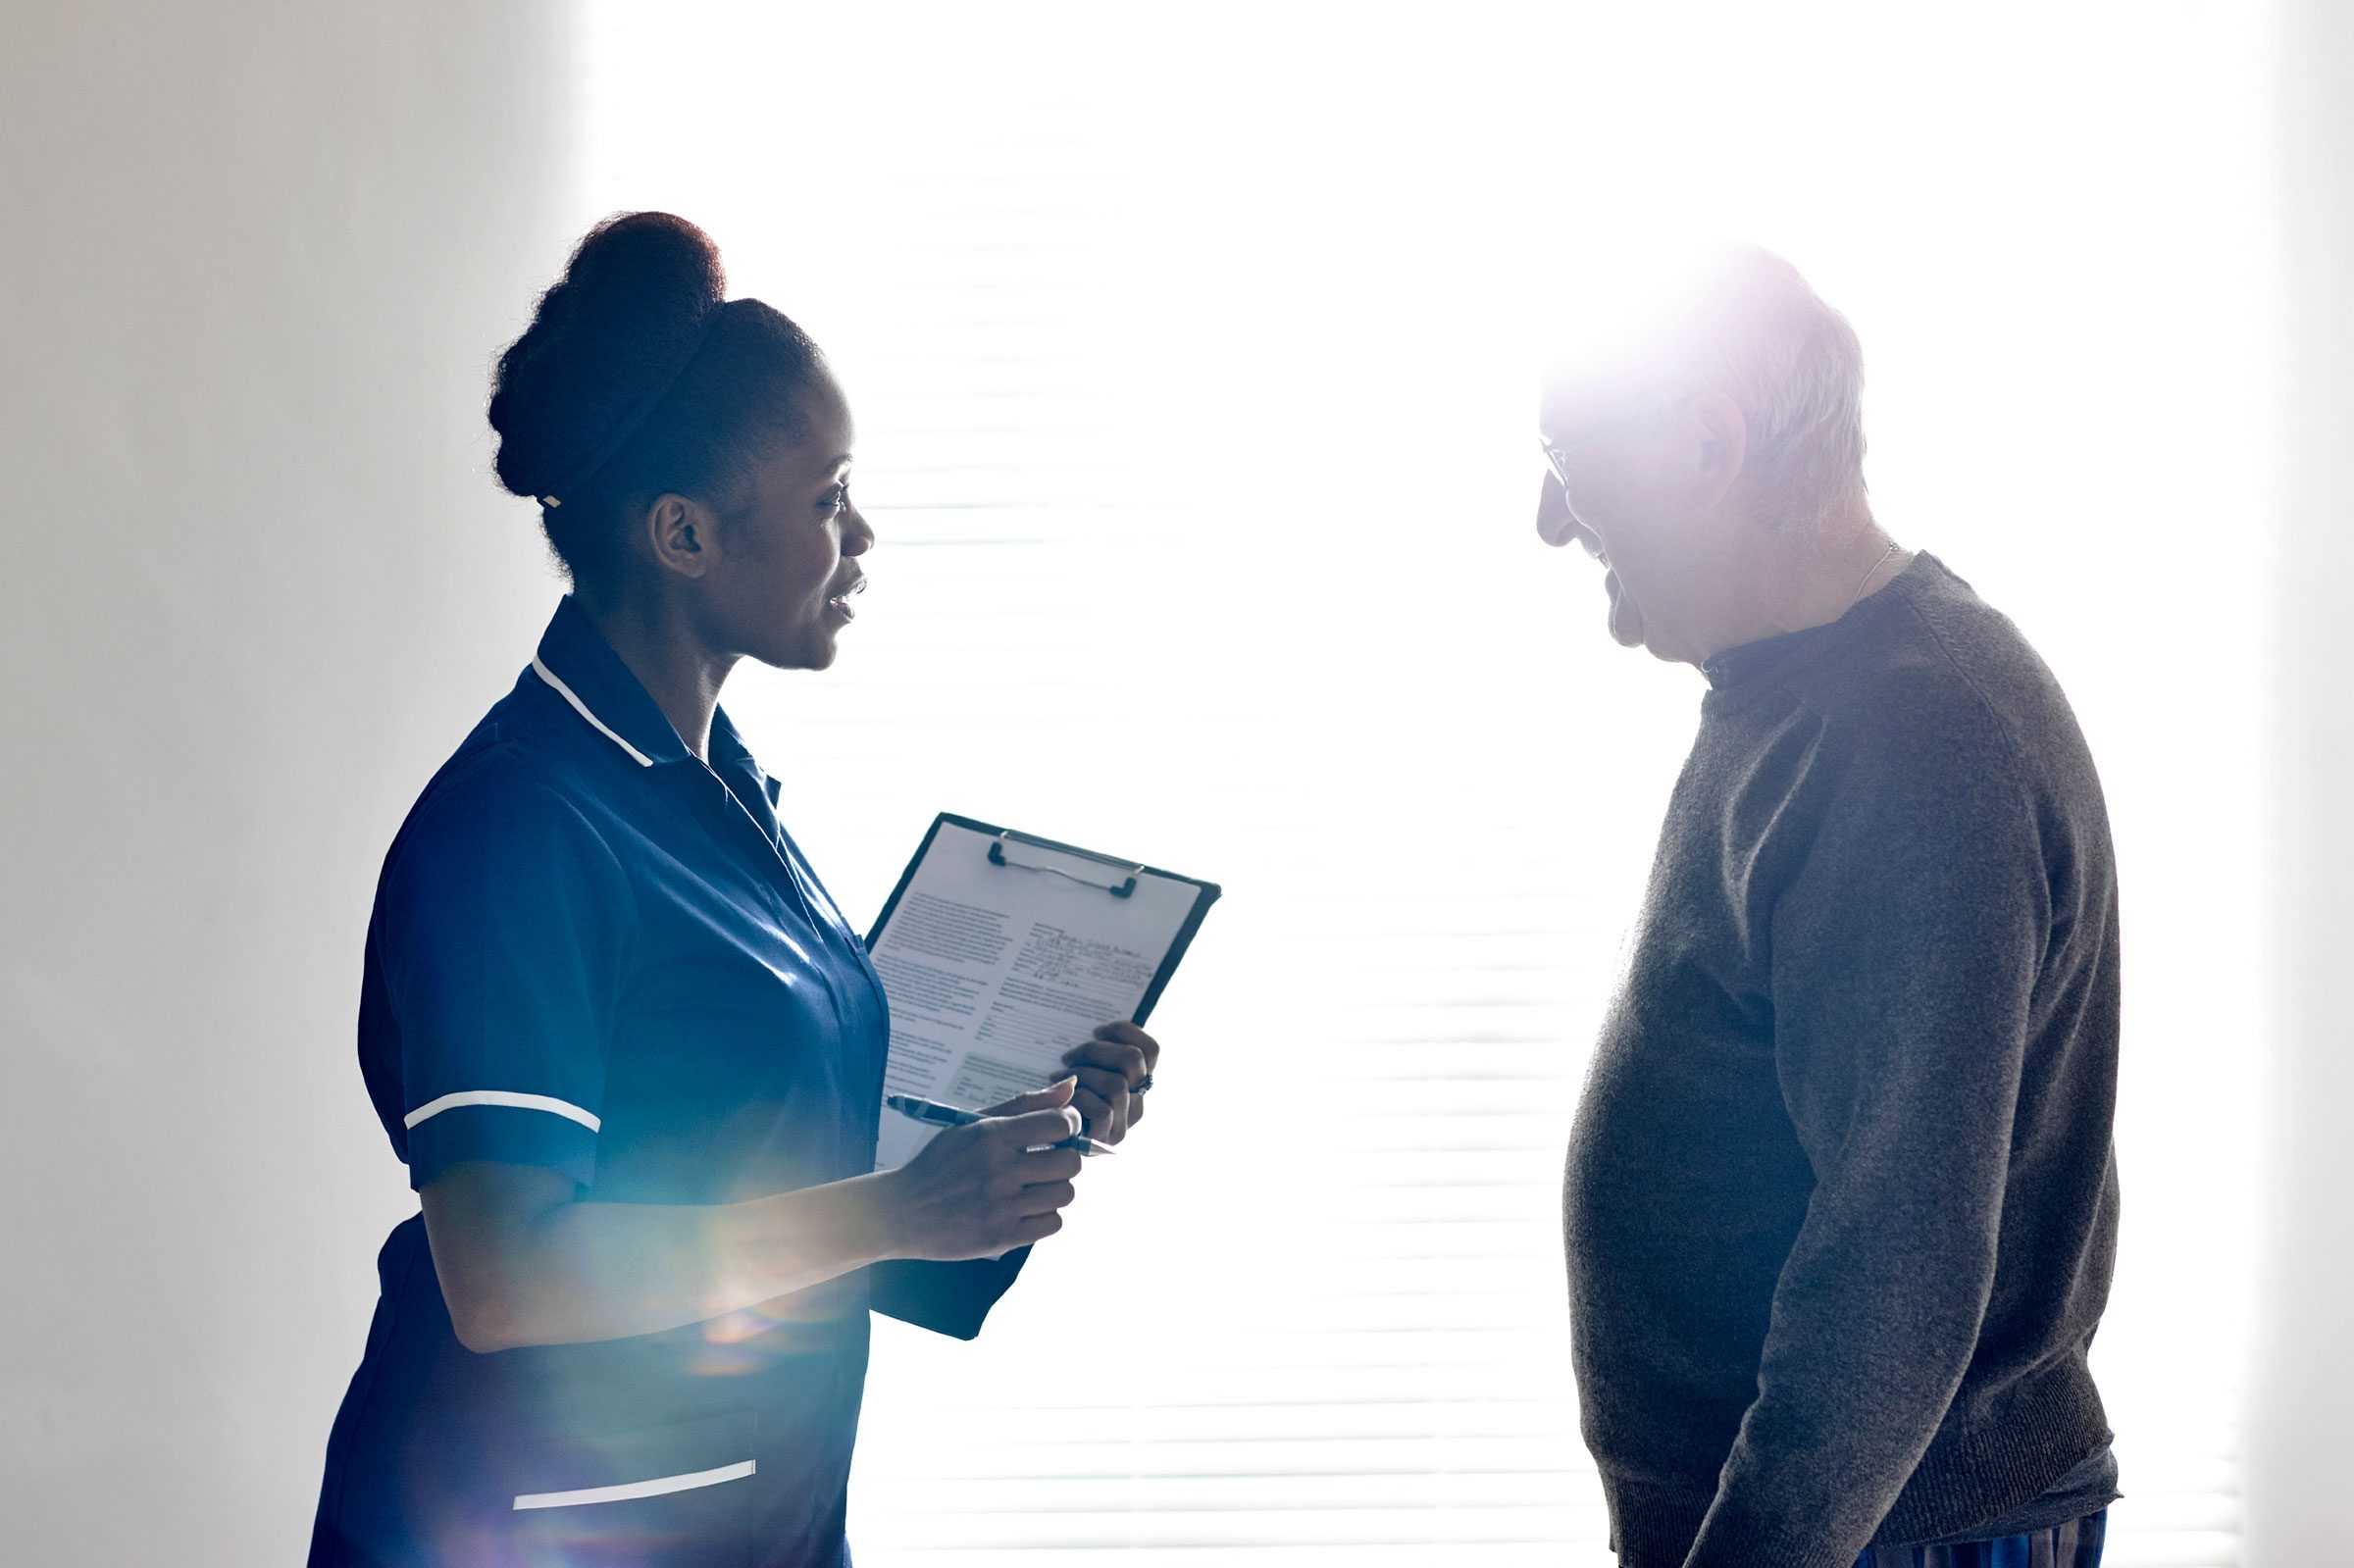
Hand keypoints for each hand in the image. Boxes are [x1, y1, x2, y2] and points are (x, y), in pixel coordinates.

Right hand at [882, 1080, 1085, 1260]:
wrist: (902, 1210)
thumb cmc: (940, 1163)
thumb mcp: (972, 1124)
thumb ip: (1024, 1104)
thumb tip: (1071, 1086)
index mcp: (992, 1136)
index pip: (1060, 1124)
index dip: (1070, 1126)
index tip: (1061, 1132)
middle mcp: (999, 1170)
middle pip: (1070, 1162)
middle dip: (1065, 1160)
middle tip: (1046, 1163)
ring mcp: (1002, 1206)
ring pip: (1065, 1194)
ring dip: (1055, 1190)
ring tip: (1033, 1188)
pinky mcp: (1002, 1237)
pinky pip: (1053, 1224)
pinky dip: (1045, 1217)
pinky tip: (1025, 1209)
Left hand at [1059, 1021, 1160, 1144]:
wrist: (1037, 1135)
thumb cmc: (1055, 1097)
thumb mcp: (1079, 1068)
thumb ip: (1095, 1054)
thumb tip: (1098, 1032)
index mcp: (1134, 1083)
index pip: (1151, 1051)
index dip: (1126, 1031)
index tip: (1096, 1031)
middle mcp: (1135, 1103)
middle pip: (1134, 1060)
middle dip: (1097, 1050)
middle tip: (1069, 1056)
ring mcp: (1123, 1124)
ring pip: (1117, 1084)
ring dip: (1083, 1075)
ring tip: (1059, 1077)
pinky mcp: (1107, 1140)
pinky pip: (1103, 1110)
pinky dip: (1080, 1099)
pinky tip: (1063, 1101)